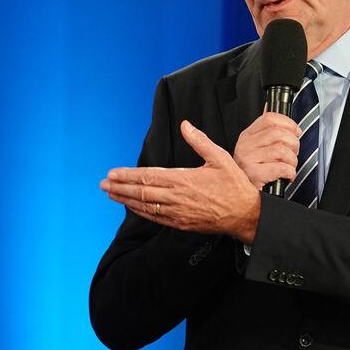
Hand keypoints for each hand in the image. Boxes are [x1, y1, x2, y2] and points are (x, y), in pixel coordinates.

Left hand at [100, 120, 260, 242]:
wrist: (246, 215)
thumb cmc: (234, 186)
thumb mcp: (220, 158)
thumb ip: (199, 141)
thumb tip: (185, 125)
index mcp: (184, 180)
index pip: (148, 177)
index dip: (128, 175)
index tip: (113, 173)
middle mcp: (176, 197)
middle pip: (141, 192)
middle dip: (120, 187)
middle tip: (103, 184)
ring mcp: (177, 212)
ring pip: (144, 206)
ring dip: (125, 200)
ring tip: (110, 194)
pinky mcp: (180, 224)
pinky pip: (154, 217)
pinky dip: (139, 211)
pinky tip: (130, 206)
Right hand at [233, 111, 300, 188]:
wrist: (242, 198)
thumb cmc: (254, 172)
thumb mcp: (256, 148)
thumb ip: (265, 130)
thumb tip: (270, 106)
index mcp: (247, 136)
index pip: (269, 118)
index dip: (288, 123)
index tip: (295, 132)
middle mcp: (245, 146)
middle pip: (279, 133)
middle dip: (294, 144)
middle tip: (292, 154)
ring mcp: (248, 159)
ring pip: (282, 151)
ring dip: (292, 161)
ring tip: (288, 167)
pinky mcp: (254, 174)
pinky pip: (282, 167)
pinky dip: (289, 172)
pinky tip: (286, 176)